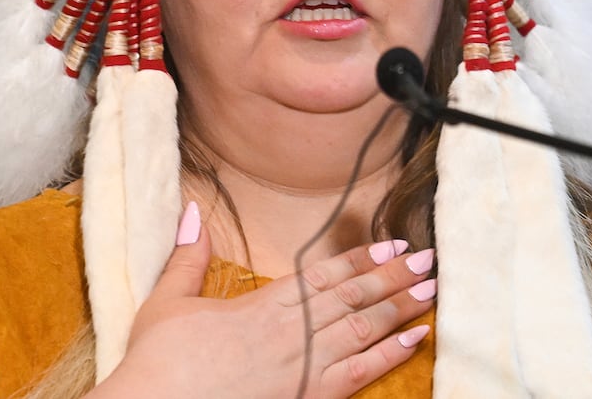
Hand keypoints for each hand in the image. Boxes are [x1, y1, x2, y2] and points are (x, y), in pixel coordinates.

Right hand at [94, 202, 435, 398]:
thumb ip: (188, 257)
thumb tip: (193, 212)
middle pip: (354, 297)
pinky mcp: (308, 397)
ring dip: (402, 308)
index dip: (362, 259)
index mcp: (263, 304)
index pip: (325, 274)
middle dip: (394, 276)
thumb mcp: (168, 302)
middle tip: (429, 259)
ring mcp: (304, 367)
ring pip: (365, 330)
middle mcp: (292, 331)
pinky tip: (415, 340)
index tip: (392, 245)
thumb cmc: (160, 363)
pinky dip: (391, 355)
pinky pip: (361, 374)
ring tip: (431, 291)